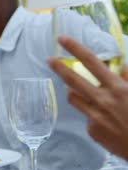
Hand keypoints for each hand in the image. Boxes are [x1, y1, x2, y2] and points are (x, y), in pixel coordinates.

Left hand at [48, 35, 127, 159]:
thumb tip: (121, 68)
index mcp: (118, 89)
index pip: (92, 62)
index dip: (75, 48)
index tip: (61, 38)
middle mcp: (103, 101)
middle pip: (73, 80)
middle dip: (59, 68)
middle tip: (49, 59)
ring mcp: (95, 117)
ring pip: (73, 98)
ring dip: (73, 90)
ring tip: (76, 87)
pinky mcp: (92, 131)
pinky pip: (87, 117)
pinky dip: (93, 113)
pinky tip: (106, 120)